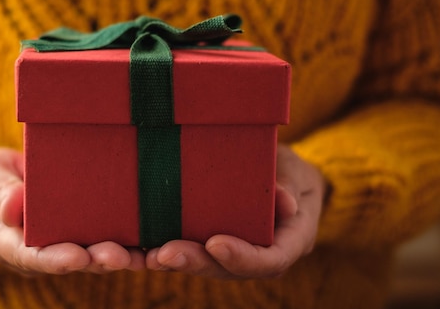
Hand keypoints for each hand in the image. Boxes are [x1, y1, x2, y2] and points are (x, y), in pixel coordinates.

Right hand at [0, 148, 145, 275]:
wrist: (1, 180)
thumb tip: (12, 207)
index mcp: (9, 241)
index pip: (30, 255)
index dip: (53, 259)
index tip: (75, 258)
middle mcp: (39, 250)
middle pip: (69, 260)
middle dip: (95, 260)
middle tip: (118, 257)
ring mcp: (63, 242)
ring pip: (92, 255)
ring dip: (118, 256)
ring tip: (142, 256)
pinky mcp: (83, 231)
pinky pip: (105, 238)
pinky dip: (129, 243)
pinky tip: (152, 243)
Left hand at [145, 144, 326, 278]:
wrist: (282, 176)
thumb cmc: (290, 170)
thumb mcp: (296, 170)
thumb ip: (290, 184)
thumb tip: (286, 202)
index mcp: (289, 242)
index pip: (269, 260)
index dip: (242, 257)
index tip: (215, 244)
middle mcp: (260, 255)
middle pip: (228, 269)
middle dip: (196, 262)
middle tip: (166, 254)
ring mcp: (235, 252)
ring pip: (207, 265)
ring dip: (177, 262)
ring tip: (149, 255)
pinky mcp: (213, 244)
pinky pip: (193, 251)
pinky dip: (168, 250)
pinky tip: (143, 248)